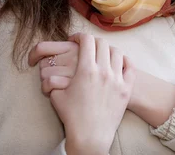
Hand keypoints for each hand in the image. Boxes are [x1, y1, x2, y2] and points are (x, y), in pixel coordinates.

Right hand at [28, 35, 174, 128]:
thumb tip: (45, 68)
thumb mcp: (55, 94)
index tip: (74, 40)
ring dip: (107, 49)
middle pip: (101, 43)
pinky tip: (116, 63)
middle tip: (86, 47)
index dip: (79, 36)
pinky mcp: (126, 89)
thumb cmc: (72, 116)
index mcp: (86, 70)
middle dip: (92, 41)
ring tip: (101, 54)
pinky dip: (123, 60)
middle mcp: (103, 71)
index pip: (86, 40)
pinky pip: (130, 66)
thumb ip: (52, 77)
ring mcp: (118, 79)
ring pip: (117, 52)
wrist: (90, 136)